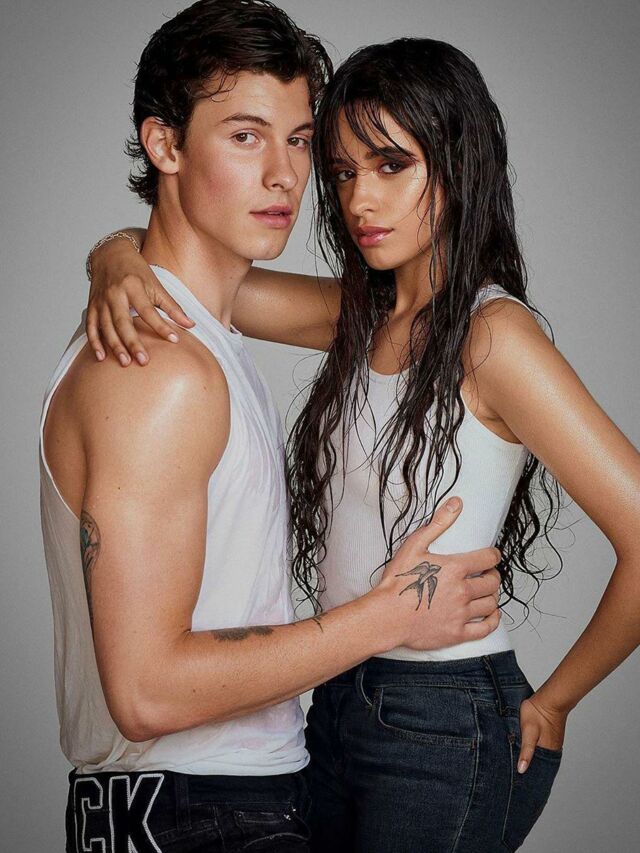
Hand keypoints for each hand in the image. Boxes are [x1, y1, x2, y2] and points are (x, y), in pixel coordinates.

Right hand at [86, 235, 193, 366]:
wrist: (110, 254)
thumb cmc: (136, 271)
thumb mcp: (156, 284)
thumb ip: (172, 306)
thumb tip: (191, 325)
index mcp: (133, 286)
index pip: (148, 310)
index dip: (161, 325)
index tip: (174, 340)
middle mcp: (115, 294)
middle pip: (123, 321)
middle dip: (132, 342)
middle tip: (143, 361)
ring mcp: (101, 301)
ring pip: (106, 327)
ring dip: (114, 346)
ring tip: (125, 363)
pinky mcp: (92, 306)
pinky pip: (91, 327)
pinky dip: (95, 342)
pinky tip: (101, 357)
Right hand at [377, 497, 502, 650]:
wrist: (386, 616)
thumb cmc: (397, 582)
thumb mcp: (415, 545)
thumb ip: (438, 524)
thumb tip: (456, 504)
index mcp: (455, 569)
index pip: (488, 559)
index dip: (493, 555)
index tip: (492, 556)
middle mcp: (463, 591)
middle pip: (492, 582)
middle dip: (493, 576)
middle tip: (488, 574)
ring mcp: (461, 614)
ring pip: (490, 604)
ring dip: (493, 596)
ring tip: (487, 593)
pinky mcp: (457, 633)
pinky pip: (485, 628)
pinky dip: (493, 621)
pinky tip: (491, 615)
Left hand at [517, 692, 567, 773]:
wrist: (549, 698)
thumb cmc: (538, 713)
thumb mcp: (528, 732)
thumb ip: (526, 752)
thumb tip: (521, 770)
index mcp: (547, 753)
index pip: (536, 769)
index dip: (526, 773)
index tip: (514, 777)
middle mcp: (552, 750)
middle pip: (538, 762)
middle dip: (526, 765)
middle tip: (511, 769)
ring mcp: (552, 742)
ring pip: (539, 753)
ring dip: (529, 755)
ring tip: (516, 758)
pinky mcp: (550, 735)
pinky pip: (540, 745)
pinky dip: (532, 747)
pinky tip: (523, 745)